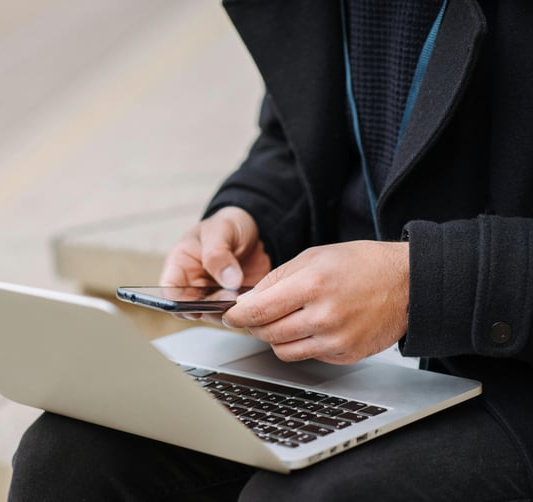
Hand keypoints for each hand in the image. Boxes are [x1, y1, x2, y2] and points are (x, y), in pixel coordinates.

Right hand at [159, 206, 270, 320]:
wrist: (255, 230)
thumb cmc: (228, 226)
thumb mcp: (221, 230)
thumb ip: (218, 253)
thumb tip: (228, 281)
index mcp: (181, 264)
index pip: (169, 288)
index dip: (176, 302)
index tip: (192, 308)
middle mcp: (193, 284)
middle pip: (190, 307)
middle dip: (207, 308)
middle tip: (226, 298)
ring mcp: (213, 295)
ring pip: (213, 314)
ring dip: (226, 311)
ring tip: (240, 296)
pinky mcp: (233, 301)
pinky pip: (234, 314)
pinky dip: (242, 311)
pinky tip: (250, 299)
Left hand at [222, 241, 408, 364]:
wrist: (407, 284)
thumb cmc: (361, 265)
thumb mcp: (313, 257)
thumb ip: (276, 280)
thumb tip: (246, 302)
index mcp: (313, 285)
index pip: (258, 310)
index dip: (237, 315)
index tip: (230, 315)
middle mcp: (324, 316)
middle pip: (267, 333)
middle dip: (254, 325)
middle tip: (255, 316)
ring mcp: (336, 340)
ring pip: (283, 351)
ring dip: (275, 337)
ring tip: (284, 320)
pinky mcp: (345, 355)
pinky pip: (307, 356)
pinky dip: (301, 344)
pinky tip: (311, 326)